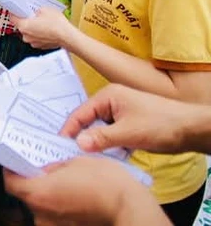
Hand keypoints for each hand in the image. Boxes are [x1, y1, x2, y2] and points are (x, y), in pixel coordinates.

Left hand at [4, 158, 165, 225]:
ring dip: (47, 193)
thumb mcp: (76, 161)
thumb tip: (46, 169)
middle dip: (32, 180)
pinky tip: (72, 193)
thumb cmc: (105, 182)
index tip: (14, 162)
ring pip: (43, 206)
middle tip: (41, 166)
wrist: (131, 208)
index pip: (11, 183)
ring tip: (61, 179)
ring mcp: (55, 225)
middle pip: (27, 195)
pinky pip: (57, 214)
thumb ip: (54, 166)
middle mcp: (42, 214)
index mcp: (39, 194)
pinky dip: (60, 204)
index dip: (11, 171)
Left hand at [10, 7, 74, 49]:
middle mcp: (26, 36)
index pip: (13, 18)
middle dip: (27, 20)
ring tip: (43, 22)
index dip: (15, 13)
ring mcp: (33, 42)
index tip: (17, 10)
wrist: (68, 36)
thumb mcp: (44, 9)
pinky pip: (37, 38)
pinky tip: (47, 29)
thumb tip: (36, 12)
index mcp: (24, 26)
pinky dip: (40, 34)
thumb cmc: (56, 24)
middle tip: (34, 15)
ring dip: (34, 28)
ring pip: (30, 33)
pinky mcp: (40, 46)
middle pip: (22, 26)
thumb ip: (36, 10)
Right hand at [61, 84, 200, 153]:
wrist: (192, 129)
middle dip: (83, 137)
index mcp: (108, 96)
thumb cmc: (161, 124)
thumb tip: (77, 143)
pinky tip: (110, 155)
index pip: (80, 113)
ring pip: (100, 129)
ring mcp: (122, 112)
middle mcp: (112, 101)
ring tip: (90, 157)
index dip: (69, 129)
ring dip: (98, 142)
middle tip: (73, 154)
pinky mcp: (130, 123)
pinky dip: (109, 144)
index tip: (59, 145)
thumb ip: (101, 138)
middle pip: (89, 121)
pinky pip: (112, 134)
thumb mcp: (128, 133)